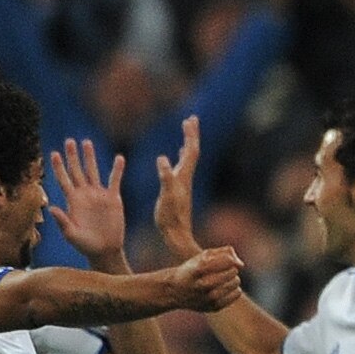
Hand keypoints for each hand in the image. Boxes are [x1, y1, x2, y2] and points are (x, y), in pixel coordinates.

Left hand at [45, 137, 129, 260]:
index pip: (64, 180)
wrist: (105, 249)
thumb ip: (62, 221)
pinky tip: (119, 158)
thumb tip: (51, 208)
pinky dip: (117, 170)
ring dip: (90, 157)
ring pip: (94, 171)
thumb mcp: (71, 235)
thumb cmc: (85, 245)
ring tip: (87, 142)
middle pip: (77, 170)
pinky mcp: (113, 199)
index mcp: (73, 201)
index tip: (54, 153)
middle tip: (69, 141)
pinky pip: (115, 180)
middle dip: (73, 156)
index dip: (59, 167)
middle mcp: (84, 194)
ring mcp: (99, 195)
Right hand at [155, 114, 201, 252]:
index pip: (191, 151)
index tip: (190, 119)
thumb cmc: (170, 217)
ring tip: (186, 132)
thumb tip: (162, 158)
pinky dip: (179, 158)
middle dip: (191, 135)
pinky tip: (176, 157)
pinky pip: (180, 168)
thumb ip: (165, 176)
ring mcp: (182, 183)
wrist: (176, 234)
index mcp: (184, 176)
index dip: (190, 135)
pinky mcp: (177, 189)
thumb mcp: (166, 195)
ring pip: (187, 158)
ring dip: (186, 143)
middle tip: (191, 119)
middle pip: (192, 151)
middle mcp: (186, 177)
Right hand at [162, 247, 244, 312]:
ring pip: (235, 283)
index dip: (230, 259)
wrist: (175, 291)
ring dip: (234, 278)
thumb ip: (223, 253)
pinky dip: (235, 288)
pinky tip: (227, 286)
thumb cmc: (193, 269)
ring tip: (228, 277)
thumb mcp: (202, 256)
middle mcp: (201, 286)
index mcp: (197, 270)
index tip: (228, 259)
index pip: (225, 261)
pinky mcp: (213, 308)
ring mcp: (207, 299)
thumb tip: (241, 264)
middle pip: (231, 272)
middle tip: (227, 269)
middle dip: (232, 268)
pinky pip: (236, 294)